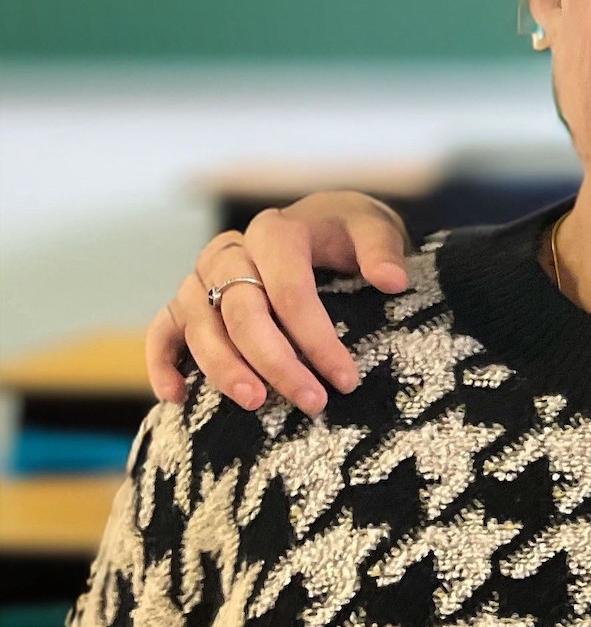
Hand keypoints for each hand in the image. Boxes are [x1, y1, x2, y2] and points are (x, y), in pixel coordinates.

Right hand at [146, 191, 411, 414]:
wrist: (318, 223)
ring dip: (224, 368)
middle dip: (276, 362)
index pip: (290, 291)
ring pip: (201, 326)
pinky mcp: (185, 301)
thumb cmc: (347, 233)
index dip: (317, 338)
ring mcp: (201, 277)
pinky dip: (162, 362)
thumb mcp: (373, 227)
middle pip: (243, 313)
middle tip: (312, 402)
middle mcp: (230, 252)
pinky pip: (163, 330)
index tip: (347, 379)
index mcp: (275, 233)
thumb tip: (392, 281)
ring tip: (255, 403)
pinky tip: (176, 397)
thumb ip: (382, 249)